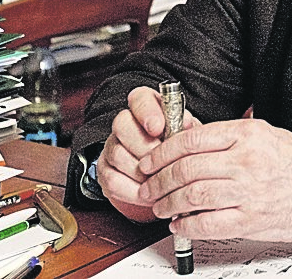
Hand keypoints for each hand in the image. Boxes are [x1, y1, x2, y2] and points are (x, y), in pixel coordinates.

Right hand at [95, 86, 198, 222]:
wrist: (166, 172)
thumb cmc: (177, 146)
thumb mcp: (187, 132)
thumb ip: (185, 125)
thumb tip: (185, 123)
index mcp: (146, 106)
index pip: (139, 98)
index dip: (146, 112)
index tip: (158, 127)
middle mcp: (124, 123)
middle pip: (122, 126)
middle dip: (145, 147)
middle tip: (163, 161)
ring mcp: (111, 147)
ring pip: (118, 155)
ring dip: (142, 172)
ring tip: (161, 180)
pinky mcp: (105, 172)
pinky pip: (113, 181)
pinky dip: (133, 191)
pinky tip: (149, 194)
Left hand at [137, 118, 291, 241]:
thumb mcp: (267, 135)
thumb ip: (229, 138)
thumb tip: (188, 142)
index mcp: (248, 135)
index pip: (191, 140)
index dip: (162, 152)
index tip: (150, 160)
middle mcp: (247, 161)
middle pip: (185, 169)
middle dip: (158, 180)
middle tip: (148, 186)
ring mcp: (249, 192)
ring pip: (192, 196)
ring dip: (167, 203)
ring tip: (160, 206)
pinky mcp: (252, 219)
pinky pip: (208, 223)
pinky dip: (187, 225)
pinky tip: (181, 224)